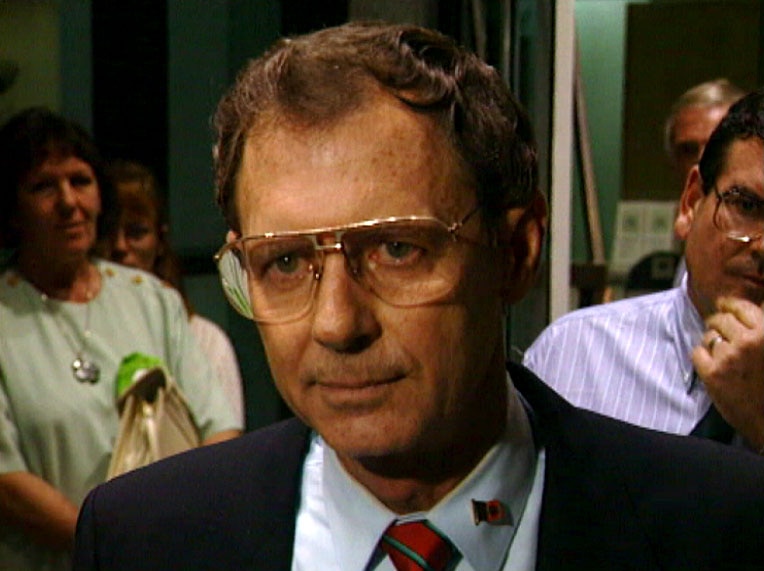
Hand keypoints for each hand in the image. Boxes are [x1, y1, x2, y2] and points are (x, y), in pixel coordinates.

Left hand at [692, 297, 763, 450]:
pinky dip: (702, 357)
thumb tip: (758, 302)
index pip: (741, 306)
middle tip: (721, 332)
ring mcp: (730, 357)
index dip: (730, 305)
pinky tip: (712, 366)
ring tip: (723, 355)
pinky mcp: (713, 374)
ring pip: (709, 336)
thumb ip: (761, 328)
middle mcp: (749, 341)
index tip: (725, 306)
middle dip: (719, 324)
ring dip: (713, 342)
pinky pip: (697, 352)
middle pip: (721, 319)